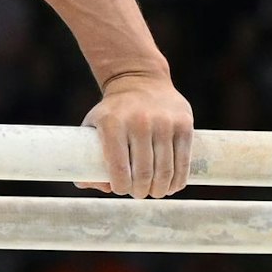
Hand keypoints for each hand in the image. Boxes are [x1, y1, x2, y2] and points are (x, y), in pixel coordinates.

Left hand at [75, 72, 194, 198]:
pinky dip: (178, 180)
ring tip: (155, 191)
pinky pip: (184, 161)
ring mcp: (164, 122)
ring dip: (160, 189)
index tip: (121, 189)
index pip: (118, 169)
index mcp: (112, 124)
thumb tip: (101, 186)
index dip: (121, 187)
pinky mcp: (184, 123)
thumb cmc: (113, 110)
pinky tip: (172, 186)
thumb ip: (87, 158)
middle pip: (143, 173)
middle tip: (139, 192)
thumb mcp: (93, 126)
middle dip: (140, 191)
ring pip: (165, 170)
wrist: (139, 78)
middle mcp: (139, 122)